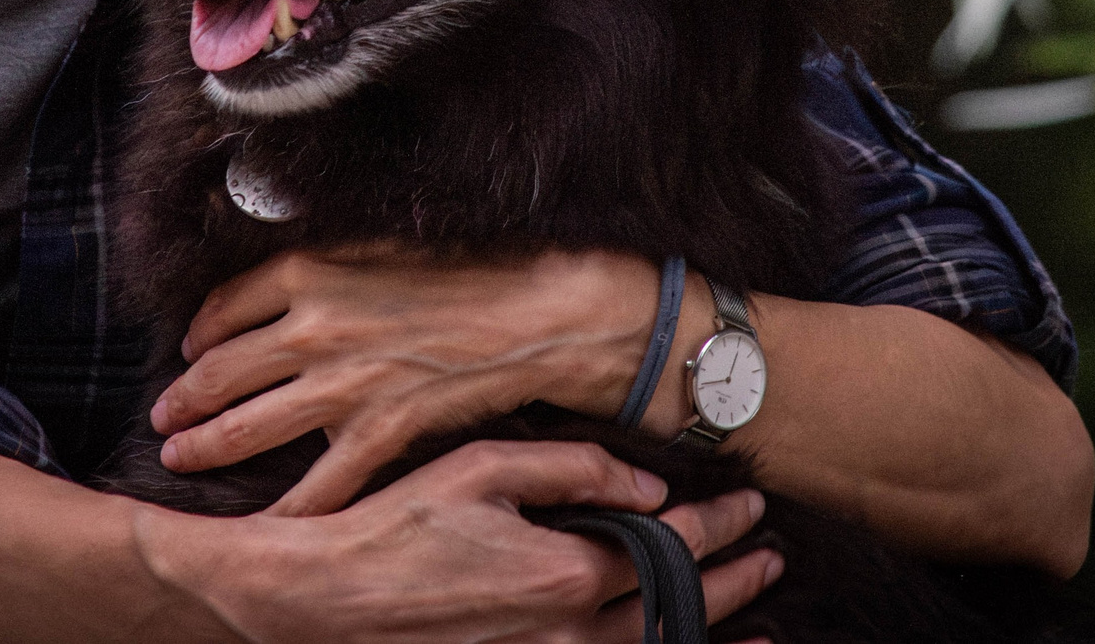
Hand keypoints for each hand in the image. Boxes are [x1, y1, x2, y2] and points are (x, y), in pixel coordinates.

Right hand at [135, 440, 783, 643]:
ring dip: (710, 639)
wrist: (321, 601)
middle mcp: (566, 632)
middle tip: (773, 558)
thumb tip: (648, 487)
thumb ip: (571, 470)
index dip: (720, 524)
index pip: (671, 547)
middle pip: (677, 609)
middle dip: (734, 582)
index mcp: (564, 570)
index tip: (752, 502)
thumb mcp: (480, 467)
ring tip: (758, 630)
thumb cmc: (394, 523)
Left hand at [151, 246, 664, 513]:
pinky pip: (319, 483)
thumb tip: (280, 281)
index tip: (190, 352)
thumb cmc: (469, 269)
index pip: (226, 308)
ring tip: (180, 456)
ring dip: (207, 445)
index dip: (200, 335)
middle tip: (163, 416)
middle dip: (184, 399)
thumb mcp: (381, 244)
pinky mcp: (379, 433)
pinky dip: (289, 508)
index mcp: (310, 273)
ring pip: (250, 427)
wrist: (538, 314)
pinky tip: (265, 524)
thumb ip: (324, 262)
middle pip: (222, 372)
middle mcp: (313, 329)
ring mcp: (343, 386)